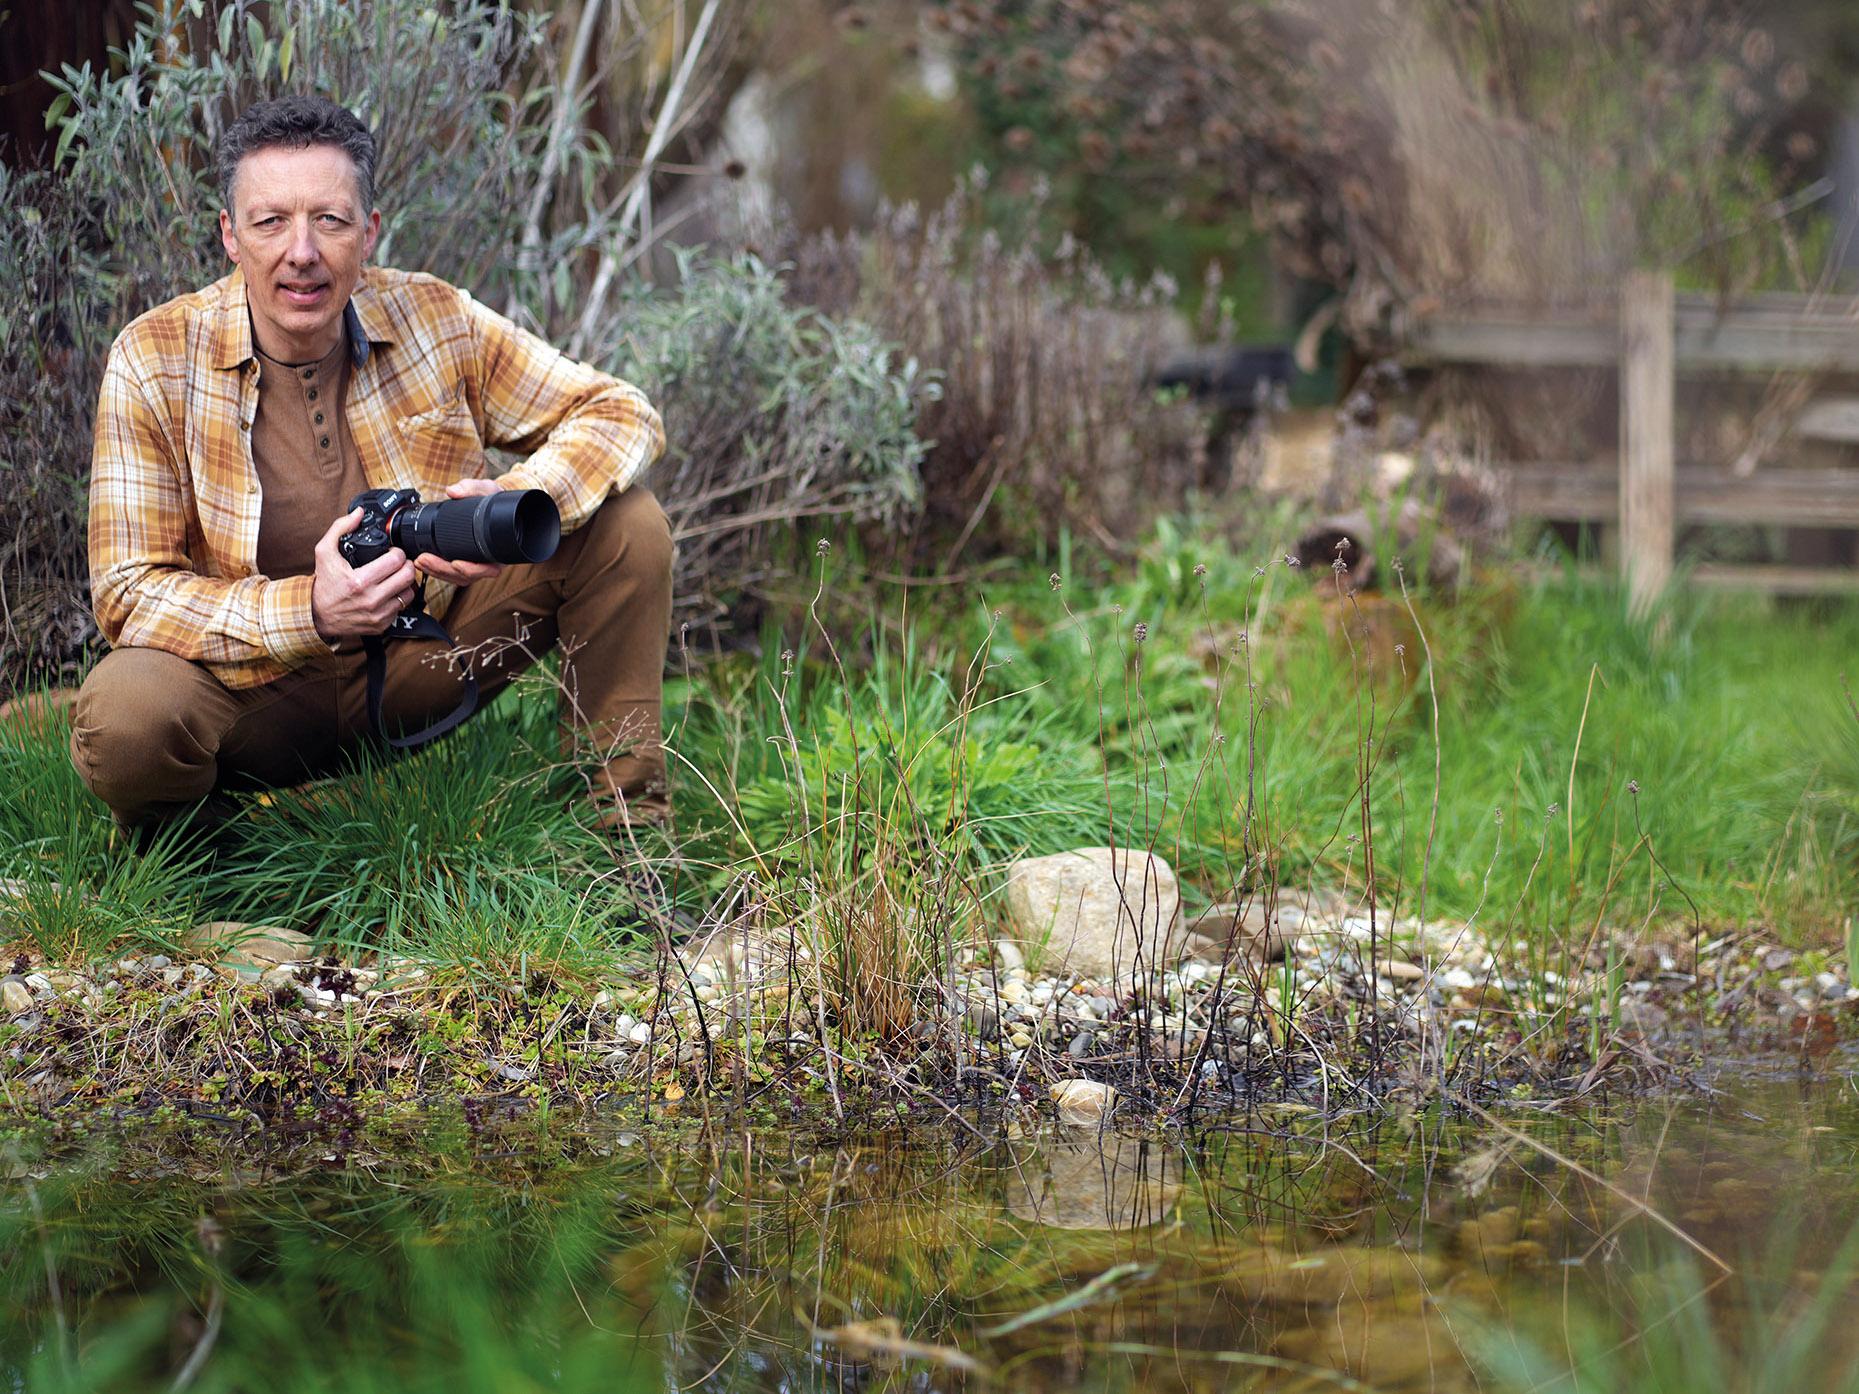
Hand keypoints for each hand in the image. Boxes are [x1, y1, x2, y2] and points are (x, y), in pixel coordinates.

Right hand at [311, 507, 418, 640]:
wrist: (317, 615)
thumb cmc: (323, 583)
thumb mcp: (324, 552)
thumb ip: (340, 528)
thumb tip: (358, 513)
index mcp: (359, 581)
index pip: (396, 562)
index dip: (397, 553)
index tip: (393, 552)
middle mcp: (371, 599)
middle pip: (408, 576)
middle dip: (406, 565)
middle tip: (400, 563)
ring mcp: (378, 614)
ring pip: (408, 593)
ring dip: (405, 583)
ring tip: (395, 577)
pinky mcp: (381, 625)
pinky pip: (401, 608)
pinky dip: (398, 599)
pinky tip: (389, 592)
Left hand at [413, 477, 506, 586]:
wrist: (496, 505)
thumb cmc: (496, 501)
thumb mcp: (489, 490)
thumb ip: (473, 488)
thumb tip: (454, 490)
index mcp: (500, 549)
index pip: (489, 568)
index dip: (472, 569)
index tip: (456, 562)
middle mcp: (489, 560)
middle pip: (467, 576)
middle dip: (444, 570)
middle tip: (424, 559)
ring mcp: (476, 564)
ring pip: (457, 578)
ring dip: (437, 572)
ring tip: (420, 561)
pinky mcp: (464, 561)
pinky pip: (451, 573)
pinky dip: (437, 570)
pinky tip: (423, 562)